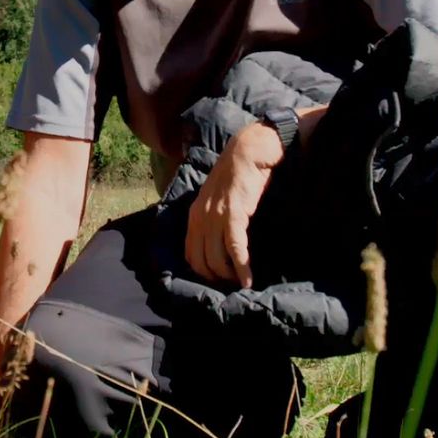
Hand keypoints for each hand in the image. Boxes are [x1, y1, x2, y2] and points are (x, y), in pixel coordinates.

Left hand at [185, 123, 282, 287]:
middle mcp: (200, 218)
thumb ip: (212, 216)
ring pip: (216, 260)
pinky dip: (242, 268)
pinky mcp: (234, 215)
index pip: (189, 254)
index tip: (217, 281)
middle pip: (200, 262)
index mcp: (194, 215)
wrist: (248, 151)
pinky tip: (248, 279)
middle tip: (230, 286)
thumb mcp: (216, 197)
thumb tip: (219, 241)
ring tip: (241, 284)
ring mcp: (215, 217)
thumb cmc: (236, 174)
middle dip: (215, 279)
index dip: (202, 273)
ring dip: (229, 277)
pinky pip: (235, 249)